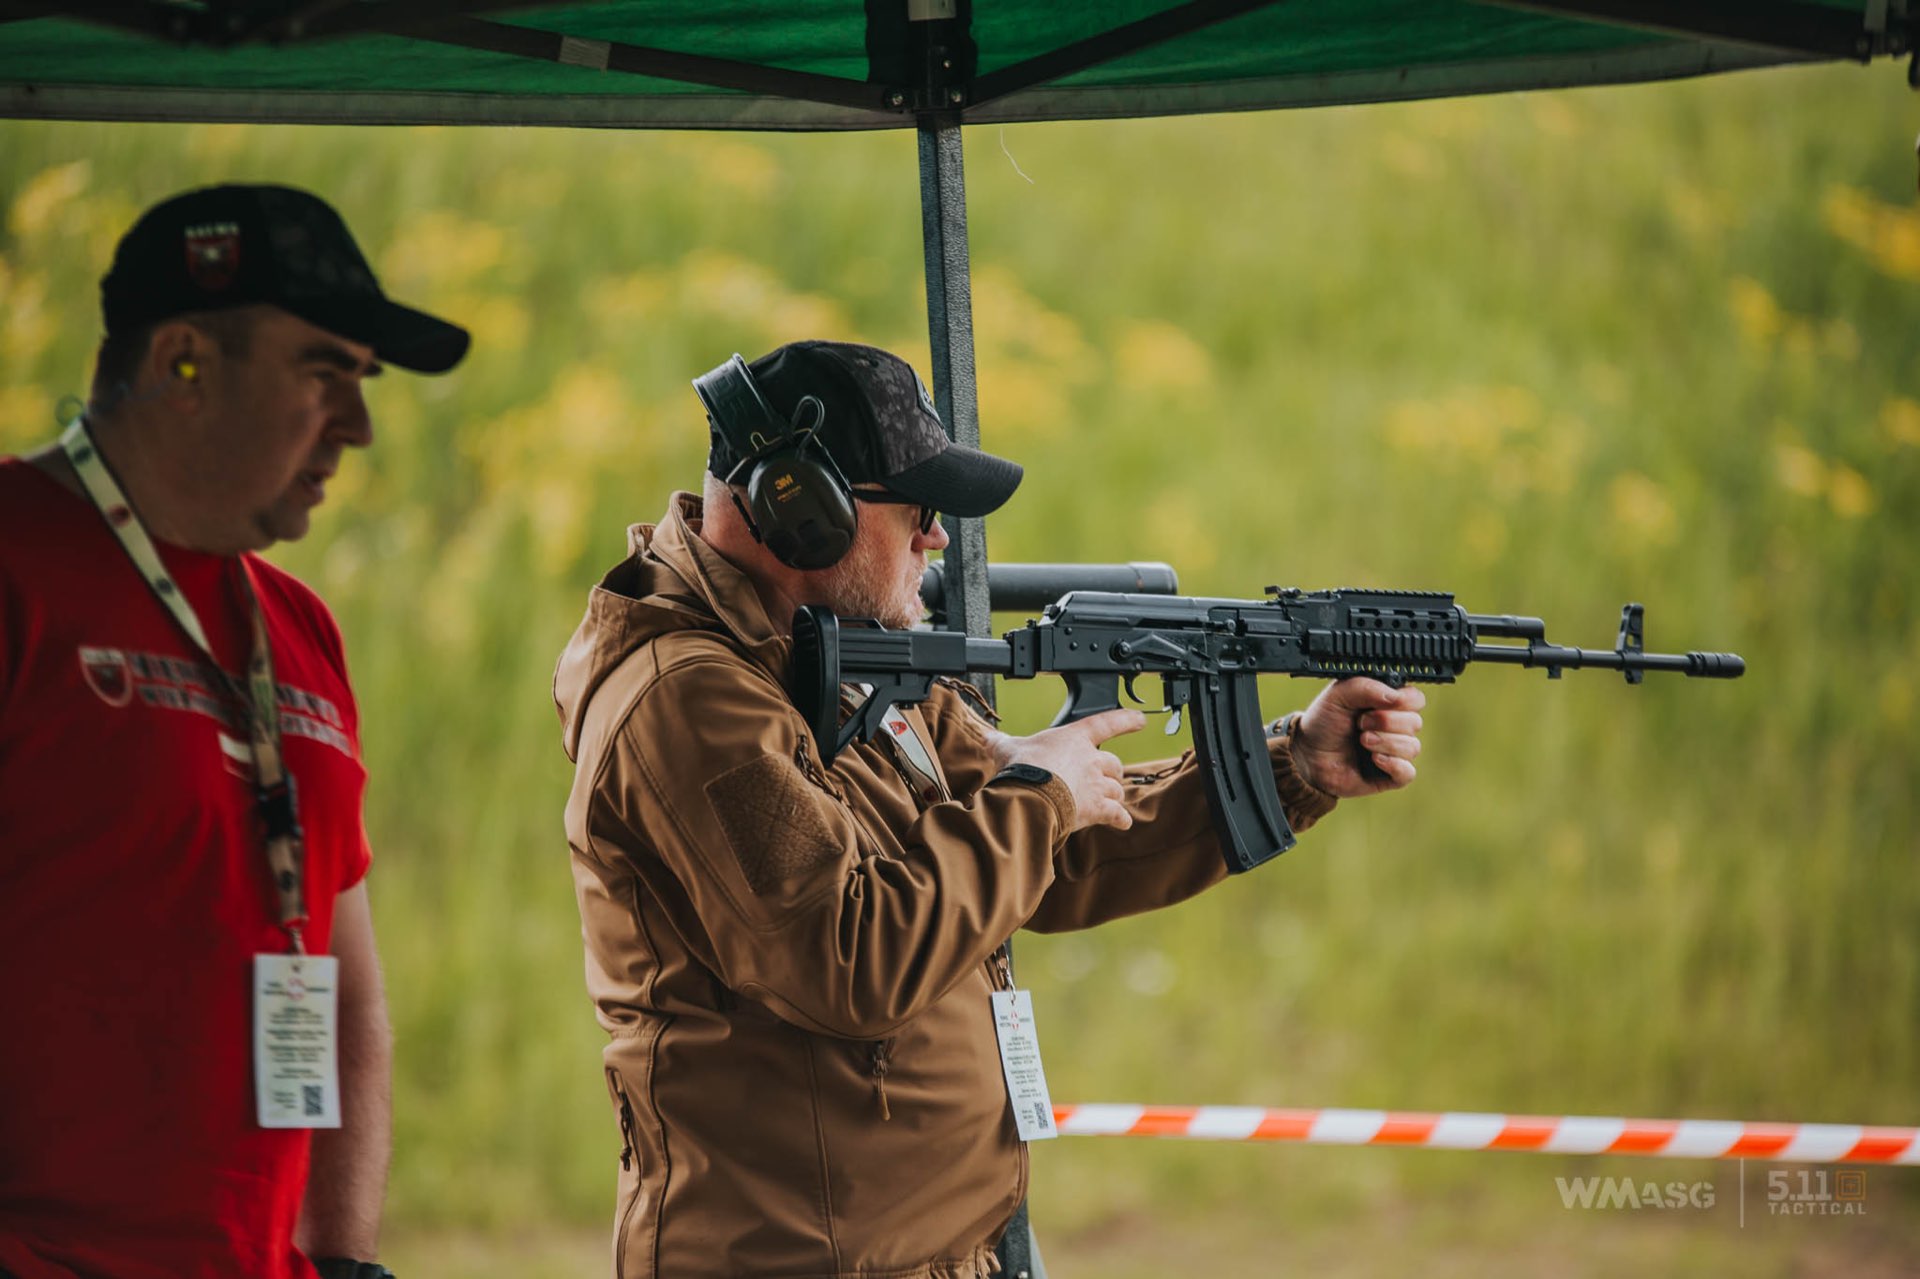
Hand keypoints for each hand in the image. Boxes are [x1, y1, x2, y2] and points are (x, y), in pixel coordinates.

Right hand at [984, 708, 1145, 832]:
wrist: (1030, 796)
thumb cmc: (1022, 768)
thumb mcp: (1008, 749)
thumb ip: (1001, 742)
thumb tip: (987, 738)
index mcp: (1075, 739)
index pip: (1107, 723)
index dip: (1126, 720)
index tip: (1139, 719)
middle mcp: (1091, 760)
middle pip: (1114, 764)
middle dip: (1112, 771)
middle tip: (1106, 777)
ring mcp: (1097, 785)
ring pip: (1117, 790)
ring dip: (1115, 796)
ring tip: (1110, 802)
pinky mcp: (1098, 809)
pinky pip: (1117, 814)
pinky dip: (1121, 819)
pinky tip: (1122, 822)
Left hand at [1289, 678, 1425, 797]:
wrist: (1307, 754)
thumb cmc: (1323, 722)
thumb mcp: (1338, 694)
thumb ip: (1365, 687)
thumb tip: (1396, 697)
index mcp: (1387, 704)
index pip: (1416, 699)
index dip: (1404, 701)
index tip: (1381, 703)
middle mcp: (1395, 727)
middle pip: (1415, 722)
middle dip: (1386, 722)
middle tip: (1360, 723)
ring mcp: (1394, 751)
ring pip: (1412, 747)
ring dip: (1385, 742)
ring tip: (1362, 741)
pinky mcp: (1390, 775)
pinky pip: (1408, 772)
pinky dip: (1394, 765)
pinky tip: (1374, 759)